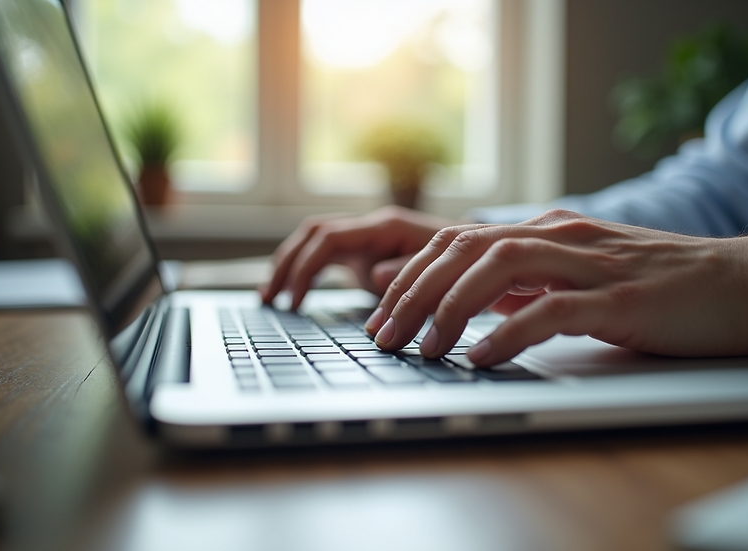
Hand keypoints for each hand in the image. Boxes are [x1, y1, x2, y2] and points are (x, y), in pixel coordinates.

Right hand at [260, 206, 452, 308]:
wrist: (478, 256)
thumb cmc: (462, 263)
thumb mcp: (442, 269)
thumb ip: (410, 271)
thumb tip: (375, 275)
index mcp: (384, 226)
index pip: (329, 237)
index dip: (306, 267)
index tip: (295, 299)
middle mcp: (370, 228)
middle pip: (313, 234)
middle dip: (287, 263)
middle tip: (269, 297)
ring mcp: (366, 240)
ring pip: (314, 242)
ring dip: (289, 265)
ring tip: (269, 297)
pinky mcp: (366, 254)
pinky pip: (326, 256)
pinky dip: (306, 274)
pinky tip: (293, 297)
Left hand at [366, 209, 747, 364]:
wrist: (747, 281)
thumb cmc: (665, 286)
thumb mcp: (584, 279)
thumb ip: (532, 287)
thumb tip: (476, 307)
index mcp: (550, 232)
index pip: (460, 241)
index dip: (412, 274)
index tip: (381, 312)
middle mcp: (563, 238)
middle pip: (466, 250)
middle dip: (414, 292)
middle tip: (384, 335)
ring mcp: (593, 265)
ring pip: (499, 268)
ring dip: (450, 308)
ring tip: (422, 347)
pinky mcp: (622, 298)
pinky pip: (552, 309)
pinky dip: (508, 331)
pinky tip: (480, 356)